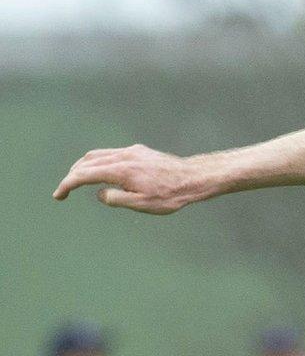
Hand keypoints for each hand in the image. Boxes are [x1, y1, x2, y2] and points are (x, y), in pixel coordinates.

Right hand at [54, 145, 210, 213]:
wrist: (194, 178)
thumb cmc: (171, 195)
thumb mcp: (142, 204)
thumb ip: (116, 199)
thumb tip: (99, 194)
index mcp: (121, 170)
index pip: (84, 175)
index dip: (67, 184)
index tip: (59, 195)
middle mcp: (123, 156)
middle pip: (87, 162)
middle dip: (72, 176)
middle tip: (65, 191)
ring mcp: (131, 151)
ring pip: (98, 155)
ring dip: (84, 167)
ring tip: (78, 180)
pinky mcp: (139, 151)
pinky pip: (112, 154)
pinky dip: (99, 162)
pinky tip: (102, 172)